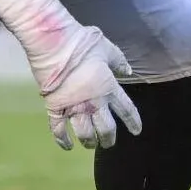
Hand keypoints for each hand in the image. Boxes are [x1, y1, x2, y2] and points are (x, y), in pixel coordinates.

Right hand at [31, 28, 141, 149]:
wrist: (54, 43)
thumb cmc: (82, 43)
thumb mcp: (107, 48)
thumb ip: (119, 61)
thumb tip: (128, 71)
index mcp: (109, 88)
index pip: (126, 110)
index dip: (133, 121)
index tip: (136, 131)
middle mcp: (94, 102)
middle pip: (106, 127)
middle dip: (109, 138)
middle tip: (109, 143)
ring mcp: (74, 107)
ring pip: (85, 133)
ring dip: (89, 141)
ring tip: (91, 144)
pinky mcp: (54, 108)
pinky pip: (58, 130)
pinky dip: (63, 140)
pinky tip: (68, 146)